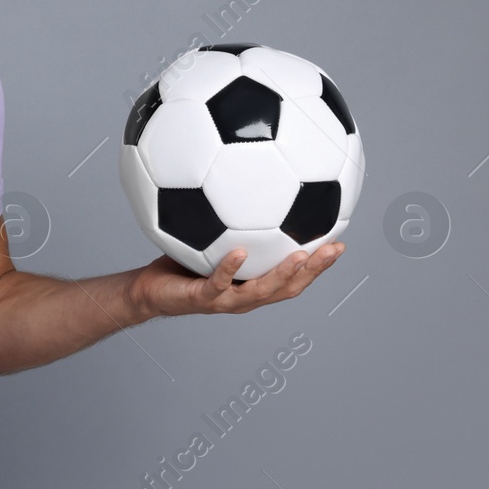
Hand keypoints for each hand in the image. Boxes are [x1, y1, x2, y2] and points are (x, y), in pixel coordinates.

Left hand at [130, 241, 343, 317]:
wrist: (149, 291)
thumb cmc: (181, 265)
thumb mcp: (210, 242)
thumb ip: (232, 224)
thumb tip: (247, 189)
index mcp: (253, 285)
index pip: (294, 278)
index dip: (318, 266)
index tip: (340, 243)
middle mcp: (244, 296)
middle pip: (289, 288)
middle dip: (314, 270)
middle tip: (334, 249)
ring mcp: (224, 300)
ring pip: (261, 292)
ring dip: (282, 274)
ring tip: (300, 255)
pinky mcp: (200, 297)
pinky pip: (218, 283)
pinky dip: (230, 268)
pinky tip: (239, 251)